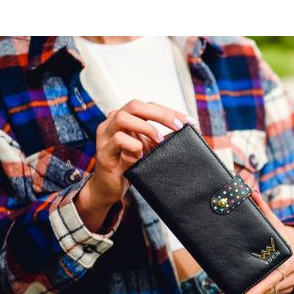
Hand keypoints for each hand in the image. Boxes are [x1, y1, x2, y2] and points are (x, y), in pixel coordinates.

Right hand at [77, 99, 196, 231]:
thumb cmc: (130, 165)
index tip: (189, 122)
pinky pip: (118, 140)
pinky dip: (134, 145)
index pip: (148, 106)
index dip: (169, 112)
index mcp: (125, 117)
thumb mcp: (149, 148)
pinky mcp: (103, 152)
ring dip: (146, 128)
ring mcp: (105, 136)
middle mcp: (112, 122)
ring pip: (122, 118)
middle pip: (135, 105)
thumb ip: (162, 138)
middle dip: (161, 114)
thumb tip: (190, 131)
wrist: (110, 188)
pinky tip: (141, 155)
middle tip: (178, 127)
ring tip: (159, 140)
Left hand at [215, 190, 293, 293]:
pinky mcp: (281, 289)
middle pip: (262, 293)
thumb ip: (262, 208)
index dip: (253, 293)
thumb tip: (249, 191)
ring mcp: (287, 285)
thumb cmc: (281, 231)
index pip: (269, 281)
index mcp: (288, 262)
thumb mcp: (273, 221)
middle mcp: (290, 277)